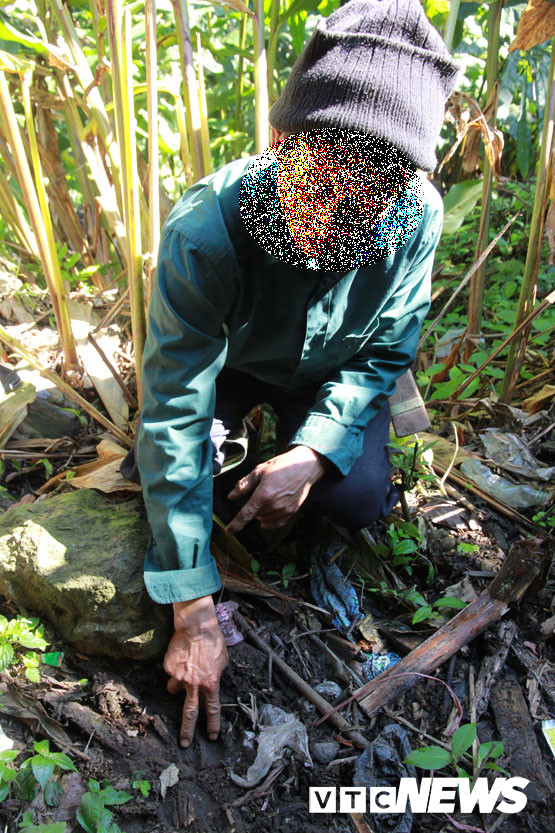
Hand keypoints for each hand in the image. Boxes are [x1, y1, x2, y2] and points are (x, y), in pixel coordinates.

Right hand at [165, 596, 228, 747]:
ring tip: (184, 668)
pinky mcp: (169, 668)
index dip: (212, 725)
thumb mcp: (223, 660)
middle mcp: (194, 684)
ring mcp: (180, 677)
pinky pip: (171, 673)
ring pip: (174, 689)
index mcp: (211, 683)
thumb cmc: (213, 641)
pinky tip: (181, 655)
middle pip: (189, 713)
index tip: (211, 736)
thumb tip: (212, 682)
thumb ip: (216, 675)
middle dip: (187, 731)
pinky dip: (174, 667)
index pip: (212, 709)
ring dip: (177, 684)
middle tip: (184, 743)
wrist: (196, 626)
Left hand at [225, 445, 327, 533]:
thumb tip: (231, 496)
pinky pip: (275, 524)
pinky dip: (269, 521)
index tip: (229, 532)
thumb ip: (244, 485)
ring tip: (268, 497)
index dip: (236, 525)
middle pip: (255, 515)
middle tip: (260, 492)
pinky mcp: (291, 512)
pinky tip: (268, 513)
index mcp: (264, 495)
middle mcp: (274, 505)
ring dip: (261, 513)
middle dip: (253, 507)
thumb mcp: (259, 471)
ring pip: (264, 520)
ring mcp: (284, 510)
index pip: (246, 514)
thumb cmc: (281, 466)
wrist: (304, 467)